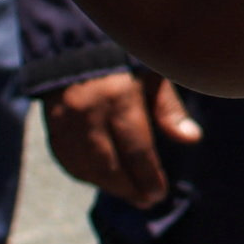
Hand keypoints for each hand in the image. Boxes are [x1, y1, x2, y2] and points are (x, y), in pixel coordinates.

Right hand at [42, 69, 197, 209]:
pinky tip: (104, 180)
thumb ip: (168, 108)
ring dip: (109, 187)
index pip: (136, 151)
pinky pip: (68, 161)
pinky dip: (87, 175)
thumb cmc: (124, 59)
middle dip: (130, 189)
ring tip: (131, 194)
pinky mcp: (52, 126)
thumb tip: (192, 138)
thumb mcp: (152, 74)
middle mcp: (90, 112)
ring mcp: (66, 121)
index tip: (159, 194)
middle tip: (148, 200)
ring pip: (86, 168)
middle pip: (109, 166)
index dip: (149, 178)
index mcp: (120, 98)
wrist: (75, 42)